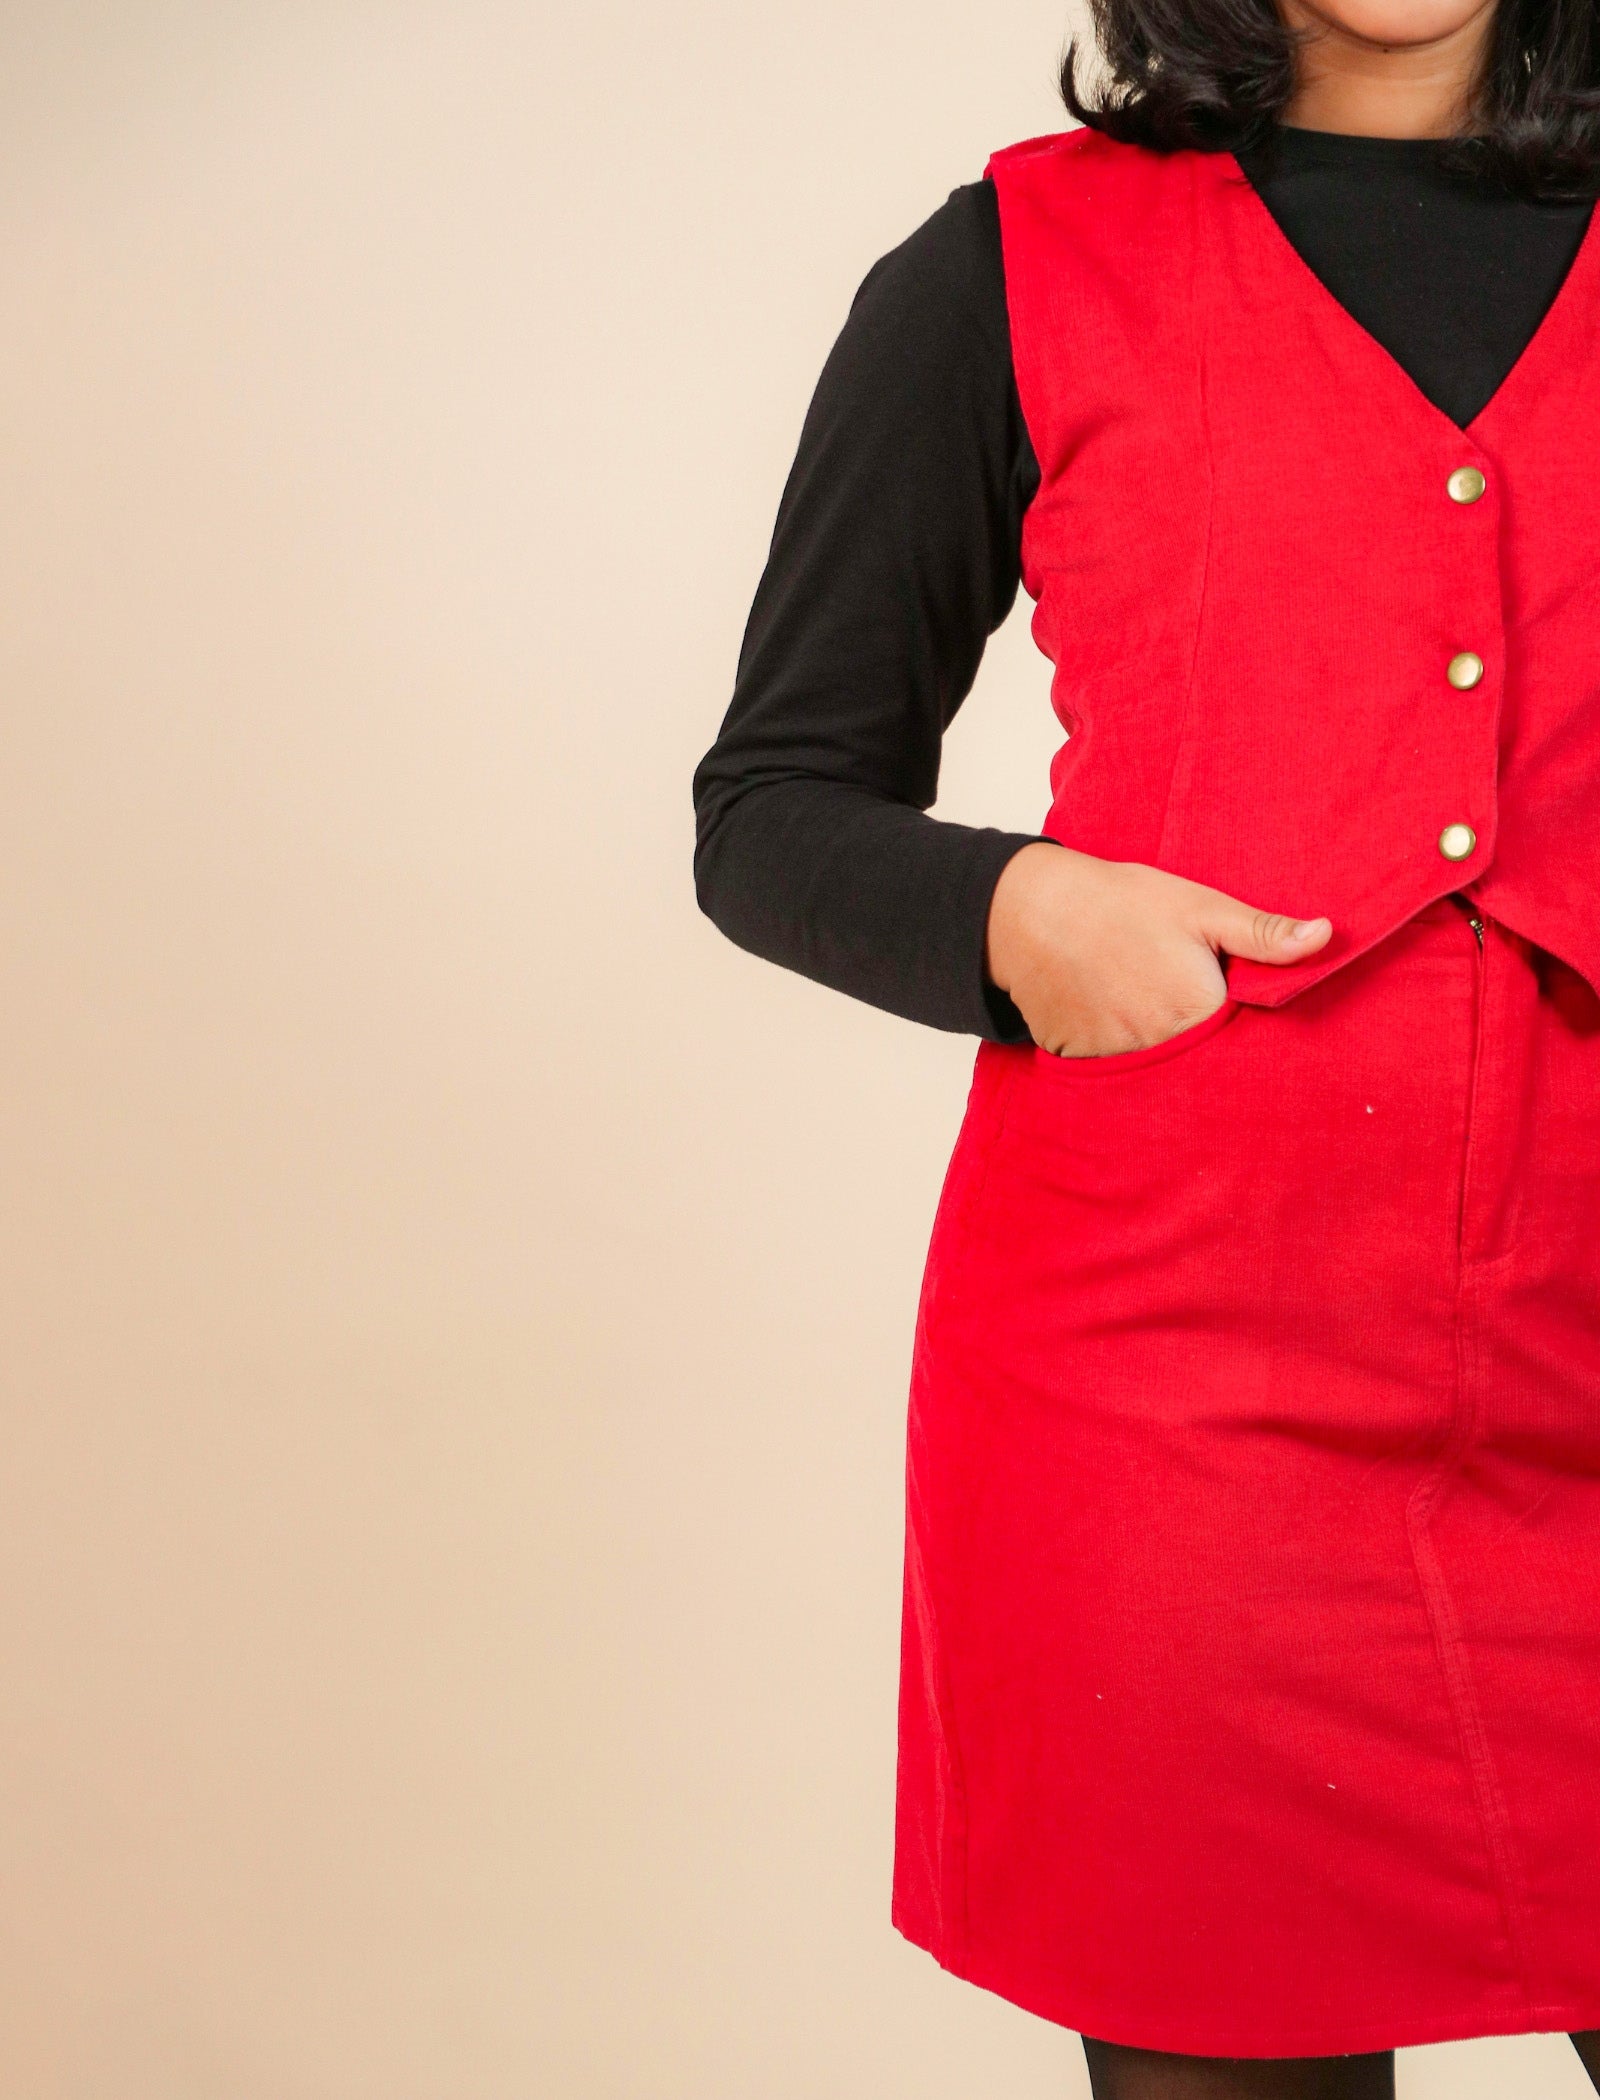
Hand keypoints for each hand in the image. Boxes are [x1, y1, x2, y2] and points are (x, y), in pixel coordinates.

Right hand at [985, 842, 1332, 1057]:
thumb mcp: (1200, 907)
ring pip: (1157, 1067)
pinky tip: (1108, 1010)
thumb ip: (1263, 933)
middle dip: (1197, 1035)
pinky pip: (1113, 1071)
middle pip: (1199, 1057)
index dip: (1236, 1017)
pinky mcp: (1081, 1063)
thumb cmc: (1120, 902)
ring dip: (1157, 1046)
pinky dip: (1116, 1048)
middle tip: (1170, 991)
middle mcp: (1162, 1045)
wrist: (1030, 909)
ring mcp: (1118, 1059)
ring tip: (1137, 997)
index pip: (1241, 1036)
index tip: (1223, 996)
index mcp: (1201, 1009)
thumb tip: (1326, 937)